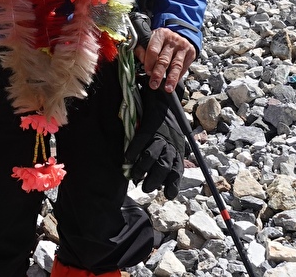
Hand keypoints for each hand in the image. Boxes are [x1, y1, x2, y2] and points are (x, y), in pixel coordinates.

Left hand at [123, 80, 187, 198]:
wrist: (168, 100)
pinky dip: (173, 183)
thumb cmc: (149, 106)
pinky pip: (178, 169)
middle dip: (144, 168)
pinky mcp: (180, 152)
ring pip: (167, 164)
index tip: (127, 159)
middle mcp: (164, 136)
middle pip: (155, 154)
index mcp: (153, 124)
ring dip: (156, 178)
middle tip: (135, 177)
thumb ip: (129, 118)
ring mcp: (173, 145)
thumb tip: (116, 124)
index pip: (143, 136)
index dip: (135, 148)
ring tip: (146, 188)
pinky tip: (168, 194)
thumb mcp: (138, 107)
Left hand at [139, 27, 195, 91]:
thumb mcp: (149, 40)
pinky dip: (178, 77)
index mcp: (160, 34)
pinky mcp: (190, 53)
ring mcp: (182, 46)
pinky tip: (173, 83)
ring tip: (168, 88)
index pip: (153, 49)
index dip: (149, 62)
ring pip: (176, 65)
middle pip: (164, 59)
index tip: (147, 72)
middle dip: (158, 73)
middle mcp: (172, 39)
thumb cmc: (160, 41)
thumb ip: (141, 49)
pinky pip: (184, 68)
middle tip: (153, 84)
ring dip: (171, 78)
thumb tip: (142, 61)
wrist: (177, 37)